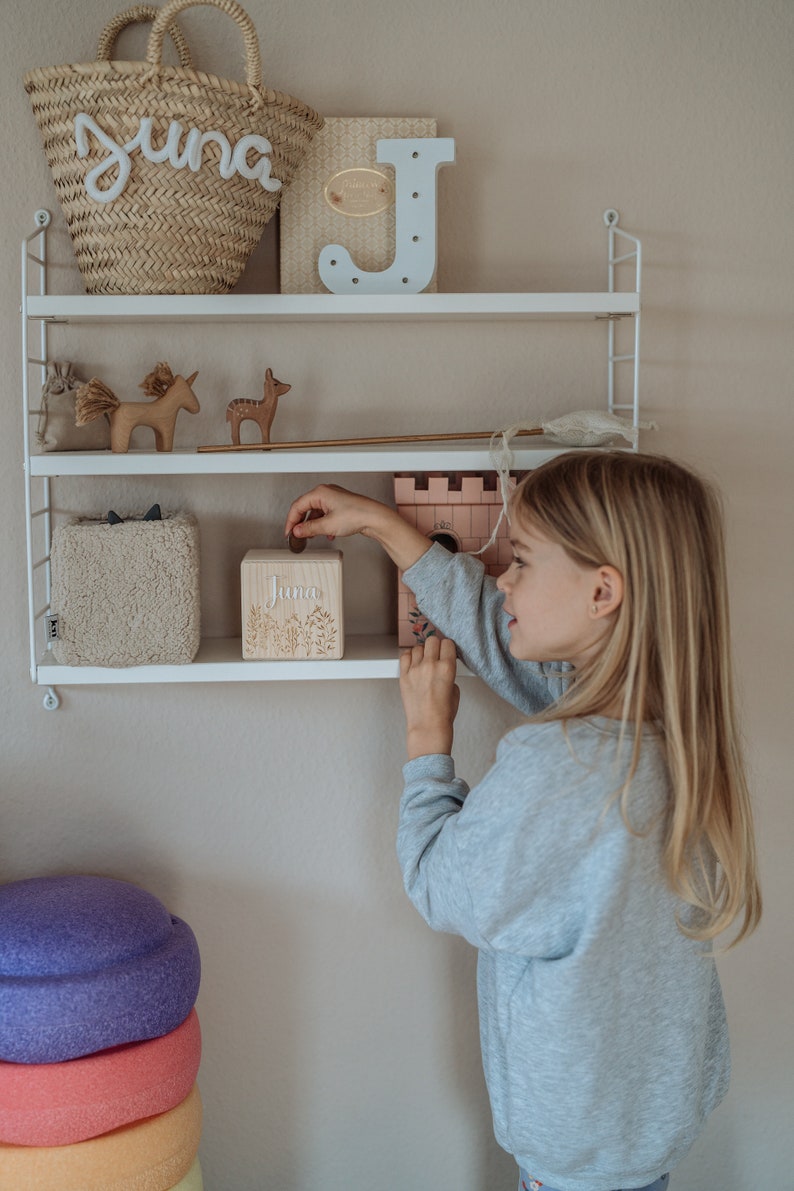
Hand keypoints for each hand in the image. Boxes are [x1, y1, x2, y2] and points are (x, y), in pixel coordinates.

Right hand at [284, 484, 431, 571]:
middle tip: (298, 535)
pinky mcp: (340, 505)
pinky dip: (323, 524)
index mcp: (320, 493)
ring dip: (313, 525)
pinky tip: (327, 534)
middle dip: (301, 523)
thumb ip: (309, 529)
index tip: (289, 532)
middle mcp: (326, 493)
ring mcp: (334, 498)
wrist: (375, 518)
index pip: (297, 506)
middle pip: (305, 508)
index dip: (291, 521)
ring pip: (316, 512)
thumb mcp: (327, 525)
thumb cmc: (357, 515)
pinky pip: (325, 514)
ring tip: (312, 536)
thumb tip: (297, 531)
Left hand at [399, 636, 459, 759]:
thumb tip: (444, 668)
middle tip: (436, 654)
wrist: (428, 726)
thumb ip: (450, 674)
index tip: (447, 652)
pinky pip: (404, 656)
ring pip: (418, 647)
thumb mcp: (455, 691)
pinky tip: (413, 663)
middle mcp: (430, 665)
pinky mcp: (404, 676)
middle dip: (436, 646)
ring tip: (424, 661)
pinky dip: (409, 656)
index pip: (447, 643)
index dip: (448, 647)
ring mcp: (415, 670)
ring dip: (422, 651)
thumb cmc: (443, 714)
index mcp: (447, 668)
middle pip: (432, 640)